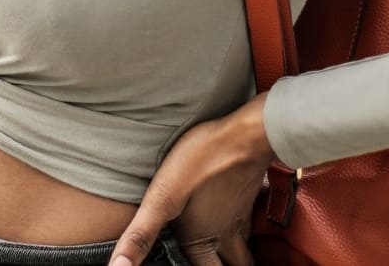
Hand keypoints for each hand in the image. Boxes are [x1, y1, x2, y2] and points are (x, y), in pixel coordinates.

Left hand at [109, 97, 272, 265]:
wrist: (245, 135)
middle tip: (210, 261)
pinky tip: (228, 218)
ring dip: (234, 256)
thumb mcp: (161, 197)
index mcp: (201, 241)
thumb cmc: (202, 161)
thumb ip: (140, 235)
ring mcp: (241, 217)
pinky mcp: (248, 198)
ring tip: (221, 252)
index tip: (184, 265)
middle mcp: (225, 235)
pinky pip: (249, 227)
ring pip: (244, 251)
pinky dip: (241, 232)